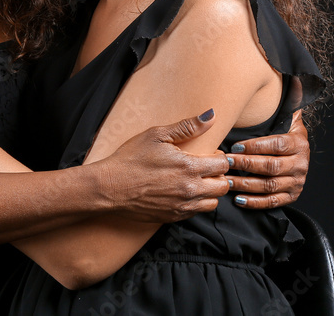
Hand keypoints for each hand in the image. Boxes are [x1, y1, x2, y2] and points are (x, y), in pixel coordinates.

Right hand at [98, 112, 229, 222]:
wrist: (110, 186)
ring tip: (196, 181)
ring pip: (213, 203)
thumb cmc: (131, 158)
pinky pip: (196, 212)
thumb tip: (210, 116)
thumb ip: (187, 127)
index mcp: (189, 167)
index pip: (223, 165)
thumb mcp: (157, 135)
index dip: (220, 157)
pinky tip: (182, 192)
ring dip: (210, 192)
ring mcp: (182, 206)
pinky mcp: (173, 217)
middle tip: (206, 168)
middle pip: (223, 186)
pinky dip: (195, 203)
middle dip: (219, 175)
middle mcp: (190, 189)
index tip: (210, 154)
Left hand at [226, 109, 309, 208]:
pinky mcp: (291, 196)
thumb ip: (287, 100)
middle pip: (271, 166)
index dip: (255, 147)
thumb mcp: (284, 116)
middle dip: (246, 165)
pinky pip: (273, 202)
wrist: (296, 152)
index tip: (234, 146)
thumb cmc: (280, 131)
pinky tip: (238, 199)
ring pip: (270, 185)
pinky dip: (255, 202)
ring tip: (227, 180)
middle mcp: (301, 163)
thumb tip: (295, 80)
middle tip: (225, 162)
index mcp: (298, 142)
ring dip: (246, 184)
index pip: (276, 145)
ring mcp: (297, 181)